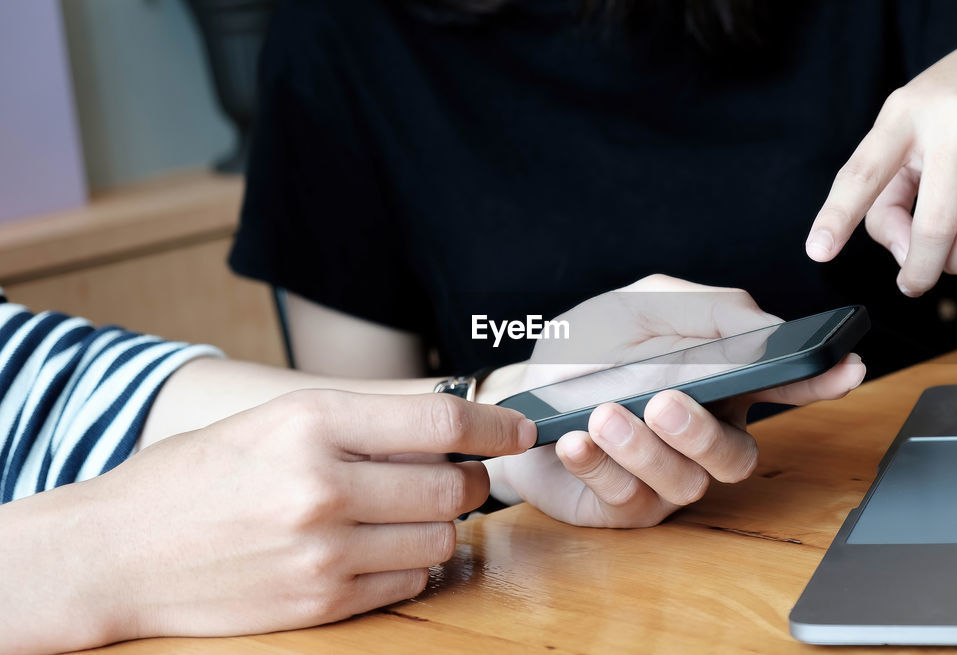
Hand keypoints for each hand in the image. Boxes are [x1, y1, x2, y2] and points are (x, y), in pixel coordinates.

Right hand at [42, 390, 532, 645]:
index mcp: (309, 422)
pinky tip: (379, 551)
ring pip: (440, 539)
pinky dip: (410, 568)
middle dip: (470, 480)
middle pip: (452, 483)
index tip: (518, 429)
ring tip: (406, 515)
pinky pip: (409, 584)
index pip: (439, 417)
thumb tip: (447, 416)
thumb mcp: (270, 421)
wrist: (113, 553)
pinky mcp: (319, 603)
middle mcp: (321, 485)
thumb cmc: (192, 478)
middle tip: (458, 476)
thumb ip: (359, 418)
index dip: (494, 423)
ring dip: (439, 526)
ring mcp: (322, 551)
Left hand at [483, 275, 865, 527]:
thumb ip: (706, 309)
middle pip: (737, 457)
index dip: (821, 381)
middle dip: (703, 432)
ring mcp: (667, 477)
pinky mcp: (625, 506)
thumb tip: (766, 325)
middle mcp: (705, 437)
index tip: (847, 366)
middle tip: (665, 400)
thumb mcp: (644, 305)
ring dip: (643, 449)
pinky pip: (625, 498)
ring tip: (604, 414)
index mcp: (723, 384)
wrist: (523, 389)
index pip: (785, 386)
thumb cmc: (592, 348)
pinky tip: (577, 439)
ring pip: (685, 483)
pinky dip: (599, 466)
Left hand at [805, 26, 956, 295]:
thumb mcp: (905, 133)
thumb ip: (887, 197)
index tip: (818, 251)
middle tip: (917, 280)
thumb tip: (903, 255)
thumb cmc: (950, 110)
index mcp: (902, 115)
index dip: (838, 215)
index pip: (863, 171)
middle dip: (922, 269)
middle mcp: (951, 117)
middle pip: (932, 225)